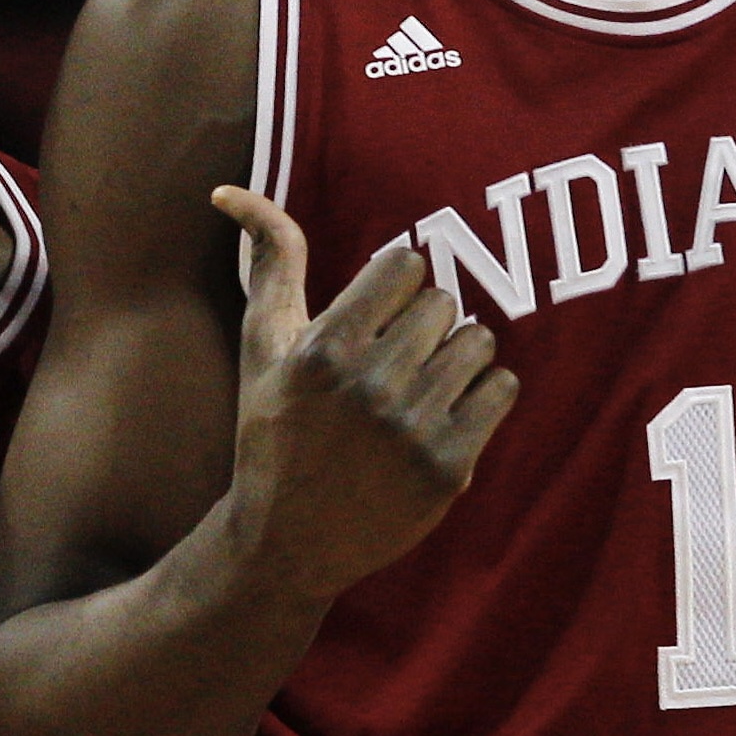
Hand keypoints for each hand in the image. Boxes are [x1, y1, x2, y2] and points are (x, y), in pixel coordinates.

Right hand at [213, 186, 518, 603]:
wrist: (285, 544)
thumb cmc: (273, 429)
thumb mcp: (263, 344)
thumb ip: (271, 262)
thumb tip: (232, 191)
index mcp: (322, 349)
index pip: (406, 263)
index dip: (395, 285)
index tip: (379, 313)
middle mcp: (368, 387)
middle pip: (444, 302)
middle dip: (423, 323)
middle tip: (396, 358)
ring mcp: (411, 431)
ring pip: (479, 341)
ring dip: (457, 356)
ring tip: (422, 384)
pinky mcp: (449, 470)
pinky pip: (503, 390)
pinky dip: (484, 395)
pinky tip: (447, 412)